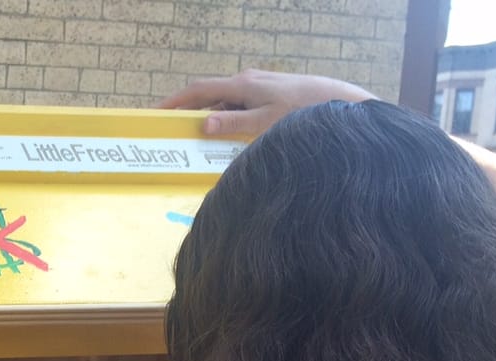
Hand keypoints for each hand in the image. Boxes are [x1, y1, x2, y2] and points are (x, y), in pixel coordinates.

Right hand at [158, 69, 375, 136]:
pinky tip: (231, 139)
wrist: (339, 104)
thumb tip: (203, 124)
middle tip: (173, 133)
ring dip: (212, 121)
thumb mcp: (265, 123)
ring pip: (226, 104)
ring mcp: (258, 87)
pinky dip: (229, 122)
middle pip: (209, 97)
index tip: (155, 113)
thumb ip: (233, 123)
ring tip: (200, 143)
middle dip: (189, 113)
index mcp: (242, 85)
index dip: (174, 101)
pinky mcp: (269, 95)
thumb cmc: (303, 113)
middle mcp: (247, 82)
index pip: (197, 90)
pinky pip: (240, 108)